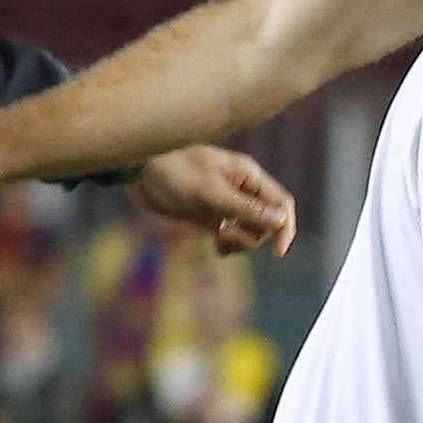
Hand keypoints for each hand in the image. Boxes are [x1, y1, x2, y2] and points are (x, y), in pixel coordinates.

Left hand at [128, 145, 294, 256]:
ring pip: (249, 231)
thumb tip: (280, 222)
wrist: (137, 172)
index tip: (278, 251)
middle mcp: (241, 190)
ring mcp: (226, 204)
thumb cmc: (173, 171)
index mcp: (248, 176)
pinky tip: (216, 248)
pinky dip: (227, 245)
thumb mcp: (210, 192)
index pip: (281, 204)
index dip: (284, 227)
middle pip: (266, 222)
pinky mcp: (209, 216)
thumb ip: (245, 208)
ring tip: (219, 244)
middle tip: (226, 238)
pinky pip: (230, 235)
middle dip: (253, 236)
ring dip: (239, 243)